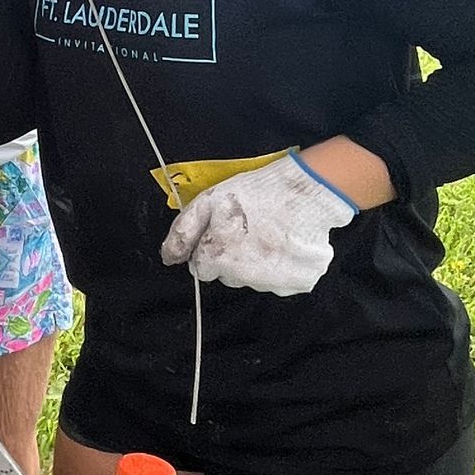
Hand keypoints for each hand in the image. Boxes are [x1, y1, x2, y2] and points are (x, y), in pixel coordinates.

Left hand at [160, 152, 356, 296]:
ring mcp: (273, 283)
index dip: (209, 249)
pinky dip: (283, 266)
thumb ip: (183, 232)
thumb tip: (168, 258)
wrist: (306, 191)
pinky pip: (282, 281)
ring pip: (254, 279)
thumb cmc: (255, 193)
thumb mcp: (208, 201)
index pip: (201, 269)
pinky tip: (287, 243)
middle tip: (247, 230)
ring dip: (257, 263)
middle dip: (232, 258)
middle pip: (227, 276)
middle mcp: (244, 277)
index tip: (223, 232)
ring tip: (269, 233)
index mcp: (218, 258)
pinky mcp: (299, 283)